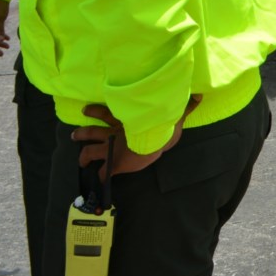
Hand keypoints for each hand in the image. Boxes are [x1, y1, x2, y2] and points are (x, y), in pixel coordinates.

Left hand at [74, 96, 201, 177]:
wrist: (153, 140)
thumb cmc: (162, 125)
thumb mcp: (174, 114)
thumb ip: (186, 106)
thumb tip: (200, 96)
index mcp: (123, 120)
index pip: (105, 113)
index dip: (95, 111)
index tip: (87, 110)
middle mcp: (113, 132)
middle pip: (92, 131)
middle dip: (82, 133)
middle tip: (75, 134)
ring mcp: (111, 148)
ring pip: (90, 151)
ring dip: (83, 156)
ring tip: (80, 158)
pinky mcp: (113, 163)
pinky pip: (103, 172)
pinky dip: (100, 176)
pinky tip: (99, 180)